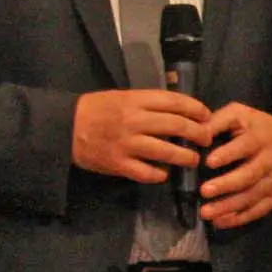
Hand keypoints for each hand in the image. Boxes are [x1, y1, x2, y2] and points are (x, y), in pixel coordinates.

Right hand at [73, 88, 209, 182]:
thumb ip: (149, 103)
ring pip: (167, 152)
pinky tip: (164, 173)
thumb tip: (180, 110)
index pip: (174, 102)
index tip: (207, 116)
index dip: (196, 109)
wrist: (64, 127)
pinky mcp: (119, 164)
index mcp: (135, 100)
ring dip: (186, 157)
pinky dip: (160, 174)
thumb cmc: (97, 109)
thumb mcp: (122, 97)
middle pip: (177, 126)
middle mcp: (133, 120)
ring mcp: (127, 144)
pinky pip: (148, 173)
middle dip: (198, 133)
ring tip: (193, 159)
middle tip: (206, 139)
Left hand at [196, 103, 271, 227]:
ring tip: (207, 212)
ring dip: (230, 206)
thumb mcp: (241, 114)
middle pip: (250, 175)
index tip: (208, 161)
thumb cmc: (260, 128)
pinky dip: (241, 218)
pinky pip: (260, 209)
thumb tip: (196, 134)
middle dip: (227, 184)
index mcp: (259, 137)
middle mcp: (269, 160)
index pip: (245, 146)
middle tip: (204, 191)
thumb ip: (218, 121)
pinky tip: (221, 222)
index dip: (228, 154)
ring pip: (253, 196)